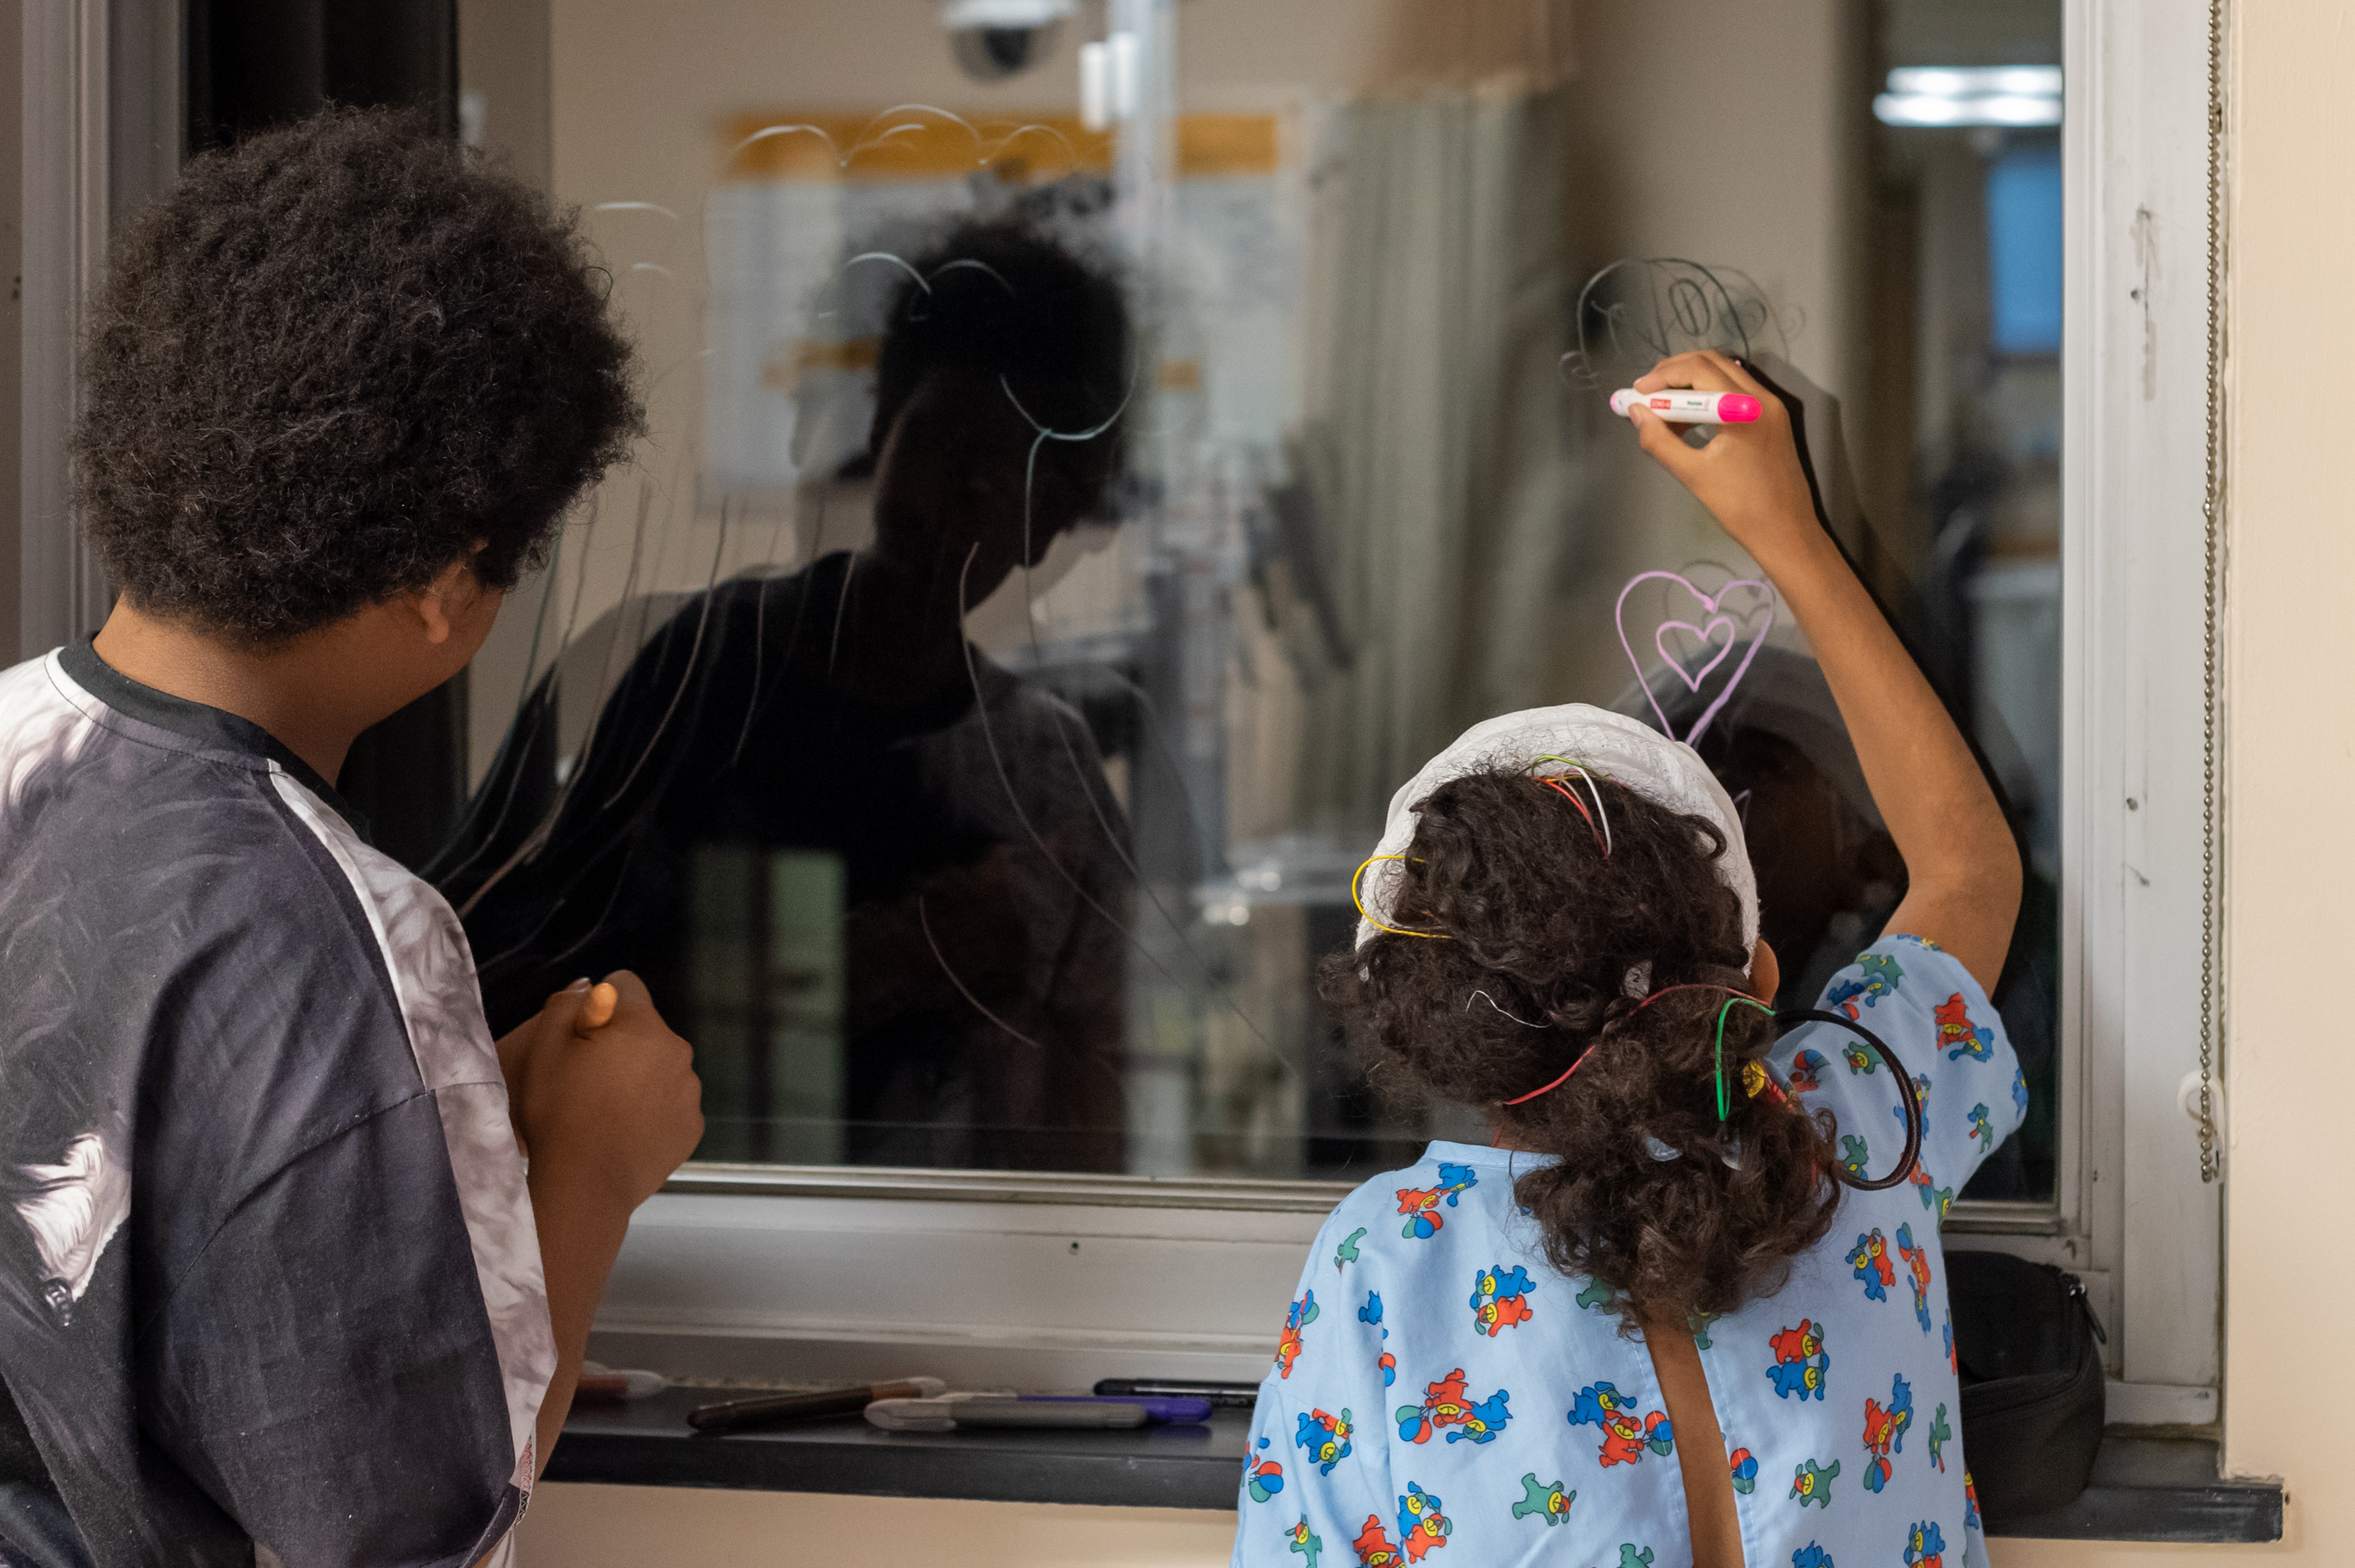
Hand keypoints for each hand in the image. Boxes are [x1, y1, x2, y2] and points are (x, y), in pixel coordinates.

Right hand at [512, 970, 703, 1212]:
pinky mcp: (693, 1127)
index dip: (598, 1006)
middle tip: (588, 1080)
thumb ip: (567, 1005)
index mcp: (643, 1025)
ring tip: (605, 1111)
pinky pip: (672, 1104)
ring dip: (639, 1077)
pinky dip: (653, 1111)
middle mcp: (678, 1051)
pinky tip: (625, 1132)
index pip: (625, 985)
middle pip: (645, 1030)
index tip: (582, 1037)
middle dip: (621, 1043)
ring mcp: (690, 1091)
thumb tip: (592, 989)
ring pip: (661, 1067)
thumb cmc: (560, 1113)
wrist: (586, 1184)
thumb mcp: (545, 1049)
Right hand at [1624, 351, 1821, 560]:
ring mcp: (1771, 405)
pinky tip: (1688, 421)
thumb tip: (1637, 414)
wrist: (1786, 532)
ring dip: (1690, 383)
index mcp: (1744, 409)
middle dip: (1674, 373)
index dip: (1661, 377)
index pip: (1698, 370)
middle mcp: (1762, 398)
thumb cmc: (1741, 508)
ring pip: (1724, 374)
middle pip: (1712, 362)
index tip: (1636, 393)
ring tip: (1663, 410)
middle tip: (1646, 393)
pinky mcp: (1772, 417)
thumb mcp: (1693, 474)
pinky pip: (1735, 392)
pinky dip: (1708, 396)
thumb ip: (1659, 441)